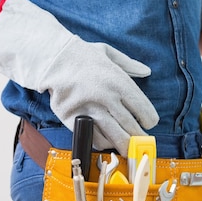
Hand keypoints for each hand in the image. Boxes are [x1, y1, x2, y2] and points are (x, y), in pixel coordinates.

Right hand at [0, 0, 158, 152]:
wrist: (52, 58)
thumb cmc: (82, 55)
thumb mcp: (108, 53)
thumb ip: (129, 64)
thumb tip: (147, 71)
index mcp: (119, 82)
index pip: (143, 109)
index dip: (149, 119)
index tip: (150, 123)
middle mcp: (106, 97)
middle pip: (131, 126)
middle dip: (140, 137)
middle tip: (142, 140)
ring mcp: (89, 109)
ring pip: (114, 136)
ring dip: (125, 145)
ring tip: (129, 148)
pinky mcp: (72, 118)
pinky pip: (93, 137)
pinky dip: (104, 143)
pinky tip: (108, 141)